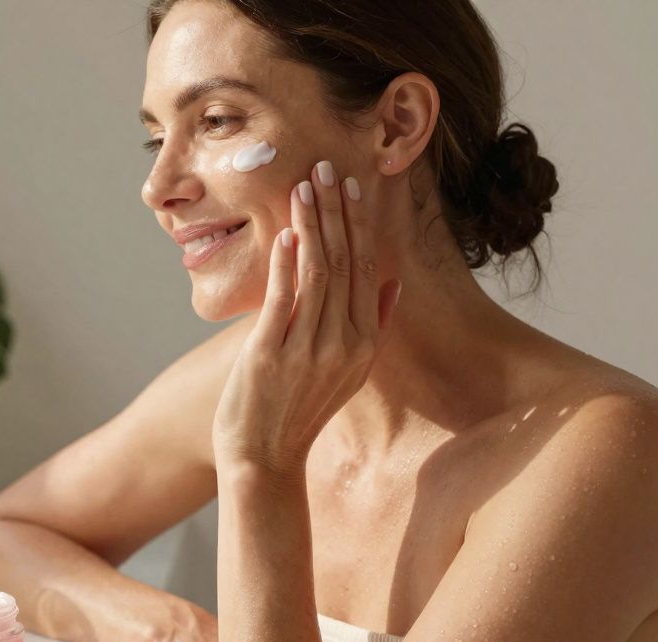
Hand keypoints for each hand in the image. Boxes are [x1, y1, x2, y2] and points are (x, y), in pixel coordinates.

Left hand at [212, 160, 402, 473]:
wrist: (264, 458)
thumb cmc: (300, 410)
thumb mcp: (349, 372)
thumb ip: (373, 326)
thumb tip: (393, 283)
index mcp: (364, 344)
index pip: (366, 269)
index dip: (358, 224)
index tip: (351, 187)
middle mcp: (343, 344)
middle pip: (344, 263)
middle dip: (335, 211)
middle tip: (325, 168)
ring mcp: (308, 349)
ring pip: (317, 272)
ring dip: (311, 225)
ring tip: (304, 187)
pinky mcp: (270, 354)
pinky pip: (284, 299)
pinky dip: (286, 263)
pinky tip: (286, 232)